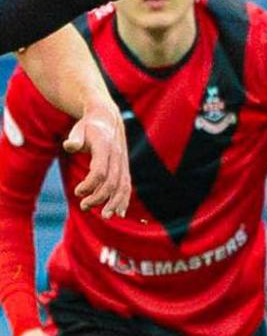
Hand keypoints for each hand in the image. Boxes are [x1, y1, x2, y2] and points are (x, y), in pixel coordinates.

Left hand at [66, 97, 129, 218]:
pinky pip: (127, 186)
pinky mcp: (124, 168)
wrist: (108, 119)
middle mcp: (117, 156)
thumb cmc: (88, 127)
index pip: (100, 171)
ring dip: (115, 203)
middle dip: (100, 198)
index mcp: (106, 147)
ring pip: (123, 186)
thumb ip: (75, 138)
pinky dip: (124, 200)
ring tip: (105, 216)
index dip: (89, 184)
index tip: (77, 192)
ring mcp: (123, 163)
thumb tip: (70, 146)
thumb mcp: (78, 130)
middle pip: (112, 182)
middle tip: (84, 207)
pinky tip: (119, 213)